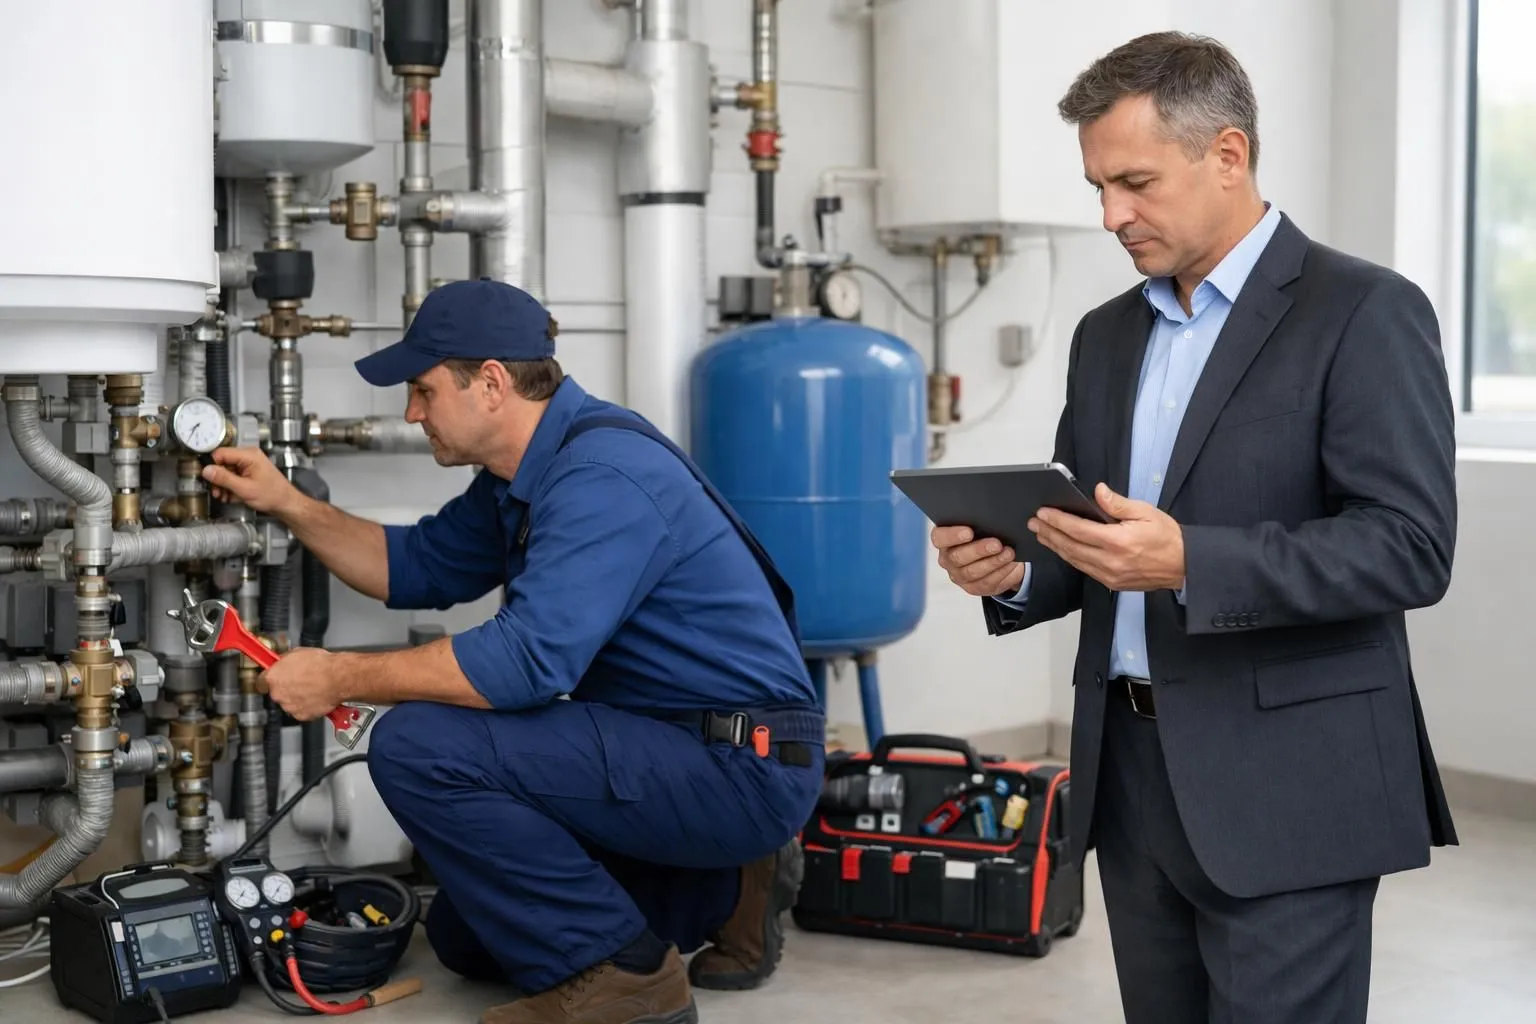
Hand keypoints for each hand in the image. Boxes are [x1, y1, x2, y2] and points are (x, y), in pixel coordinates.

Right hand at [201, 447, 300, 515]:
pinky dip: (230, 487)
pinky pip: (233, 476)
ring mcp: (249, 464)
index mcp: (249, 455)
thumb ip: (224, 479)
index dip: (212, 466)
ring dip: (222, 485)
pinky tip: (230, 496)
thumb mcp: (244, 488)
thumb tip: (206, 470)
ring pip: (226, 471)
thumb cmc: (272, 495)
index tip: (207, 479)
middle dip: (217, 479)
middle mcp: (248, 456)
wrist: (286, 503)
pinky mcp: (249, 472)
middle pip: (222, 463)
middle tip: (216, 492)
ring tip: (223, 496)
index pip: (221, 453)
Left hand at [260, 648, 344, 721]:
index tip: (273, 679)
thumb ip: (285, 661)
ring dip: (297, 698)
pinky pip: (301, 711)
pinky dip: (307, 706)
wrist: (338, 678)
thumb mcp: (298, 652)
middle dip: (286, 688)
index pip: (260, 682)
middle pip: (276, 693)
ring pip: (289, 703)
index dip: (268, 680)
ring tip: (311, 688)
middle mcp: (278, 694)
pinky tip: (316, 696)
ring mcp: (289, 706)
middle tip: (300, 681)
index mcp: (273, 677)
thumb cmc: (321, 665)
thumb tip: (283, 662)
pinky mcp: (301, 715)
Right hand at [932, 525, 1026, 597]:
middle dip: (979, 550)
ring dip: (993, 562)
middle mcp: (947, 559)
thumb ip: (980, 521)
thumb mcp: (981, 525)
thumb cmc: (985, 534)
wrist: (996, 555)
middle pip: (957, 557)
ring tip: (1008, 553)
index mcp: (944, 539)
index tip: (969, 532)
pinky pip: (987, 582)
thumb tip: (993, 519)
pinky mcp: (974, 587)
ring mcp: (959, 575)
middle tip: (996, 544)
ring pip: (973, 572)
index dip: (952, 535)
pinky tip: (1011, 563)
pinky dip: (1001, 571)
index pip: (939, 537)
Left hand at [1030, 483, 1184, 591]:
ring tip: (1041, 534)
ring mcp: (1109, 575)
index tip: (1043, 512)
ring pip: (1074, 560)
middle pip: (1070, 546)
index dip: (1057, 520)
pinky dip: (1069, 557)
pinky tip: (1061, 548)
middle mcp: (1110, 561)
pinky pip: (1084, 569)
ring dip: (1055, 546)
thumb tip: (1097, 491)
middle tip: (1033, 522)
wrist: (1183, 566)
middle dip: (1049, 533)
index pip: (1078, 530)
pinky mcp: (1111, 583)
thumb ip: (1118, 503)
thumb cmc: (1166, 536)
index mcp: (1118, 541)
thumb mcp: (1145, 512)